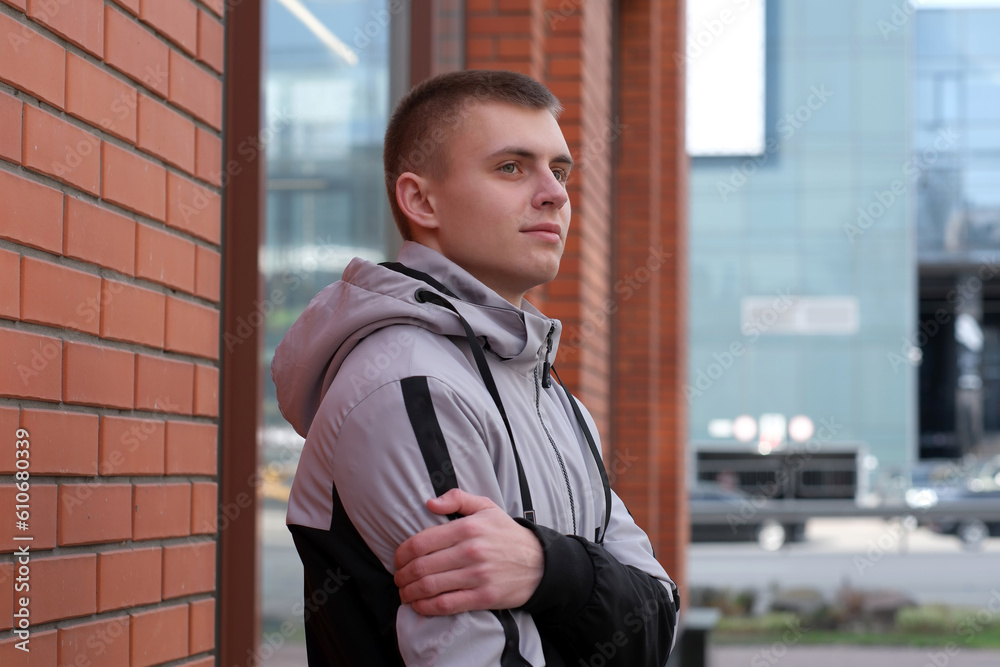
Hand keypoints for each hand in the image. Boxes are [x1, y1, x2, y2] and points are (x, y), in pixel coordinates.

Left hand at [393, 488, 543, 615]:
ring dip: (409, 592)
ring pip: (430, 587)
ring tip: (404, 592)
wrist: (539, 563)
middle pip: (422, 566)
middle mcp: (470, 551)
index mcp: (467, 528)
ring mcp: (477, 576)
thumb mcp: (486, 507)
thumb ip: (457, 499)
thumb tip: (429, 503)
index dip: (402, 554)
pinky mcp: (483, 597)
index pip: (421, 542)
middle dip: (402, 575)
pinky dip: (426, 607)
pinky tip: (419, 605)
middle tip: (398, 579)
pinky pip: (446, 604)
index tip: (398, 560)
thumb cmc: (508, 535)